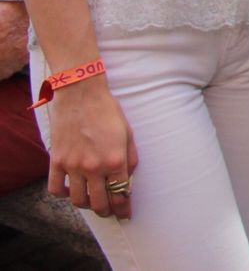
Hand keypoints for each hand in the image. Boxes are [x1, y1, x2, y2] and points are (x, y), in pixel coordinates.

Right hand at [47, 77, 138, 220]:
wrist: (81, 95)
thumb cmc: (108, 111)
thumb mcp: (128, 133)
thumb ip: (131, 158)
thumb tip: (129, 178)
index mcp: (115, 160)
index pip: (120, 194)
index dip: (124, 208)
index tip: (125, 215)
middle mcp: (94, 167)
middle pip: (99, 203)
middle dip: (107, 211)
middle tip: (110, 212)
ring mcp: (73, 166)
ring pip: (78, 200)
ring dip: (87, 205)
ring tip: (93, 202)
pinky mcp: (56, 161)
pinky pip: (56, 189)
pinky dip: (63, 194)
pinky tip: (71, 190)